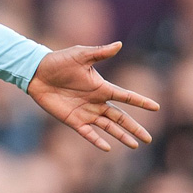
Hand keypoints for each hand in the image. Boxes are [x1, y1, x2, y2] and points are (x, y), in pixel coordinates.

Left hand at [28, 41, 159, 150]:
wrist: (36, 72)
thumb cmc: (58, 61)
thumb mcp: (80, 55)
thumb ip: (100, 53)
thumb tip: (119, 44)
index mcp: (101, 87)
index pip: (125, 97)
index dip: (140, 102)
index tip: (156, 107)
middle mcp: (96, 102)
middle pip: (120, 117)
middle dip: (134, 128)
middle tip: (149, 139)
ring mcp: (85, 112)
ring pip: (108, 127)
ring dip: (121, 136)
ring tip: (135, 146)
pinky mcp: (72, 119)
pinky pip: (88, 133)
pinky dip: (97, 140)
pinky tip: (107, 148)